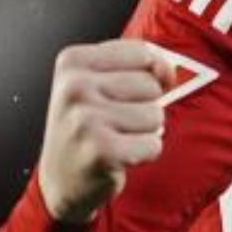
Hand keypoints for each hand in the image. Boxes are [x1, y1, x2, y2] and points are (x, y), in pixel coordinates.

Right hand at [36, 40, 177, 223]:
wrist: (62, 178)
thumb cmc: (87, 125)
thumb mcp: (101, 81)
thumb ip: (140, 65)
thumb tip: (169, 70)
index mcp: (72, 61)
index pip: (142, 53)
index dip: (148, 74)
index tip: (125, 92)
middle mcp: (74, 87)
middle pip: (150, 85)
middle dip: (143, 106)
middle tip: (113, 122)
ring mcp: (85, 120)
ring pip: (155, 115)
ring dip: (143, 132)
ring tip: (115, 138)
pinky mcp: (102, 151)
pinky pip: (154, 144)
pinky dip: (144, 154)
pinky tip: (118, 157)